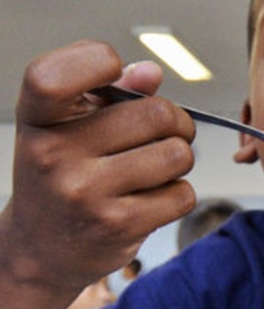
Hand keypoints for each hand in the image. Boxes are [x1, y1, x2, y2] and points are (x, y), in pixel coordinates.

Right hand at [2, 40, 196, 294]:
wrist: (42, 248)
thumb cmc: (64, 173)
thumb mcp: (69, 125)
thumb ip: (111, 93)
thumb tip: (151, 72)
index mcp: (37, 119)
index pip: (54, 74)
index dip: (97, 60)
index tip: (112, 71)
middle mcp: (53, 154)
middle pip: (156, 113)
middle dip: (175, 122)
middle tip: (162, 134)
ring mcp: (85, 192)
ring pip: (178, 154)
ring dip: (179, 159)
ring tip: (155, 168)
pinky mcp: (117, 225)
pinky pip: (182, 194)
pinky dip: (177, 194)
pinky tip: (149, 199)